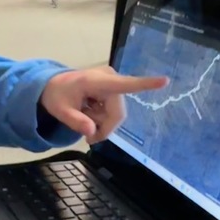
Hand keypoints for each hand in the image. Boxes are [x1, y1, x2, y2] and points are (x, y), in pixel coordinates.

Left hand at [40, 67, 167, 143]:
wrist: (54, 86)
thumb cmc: (57, 95)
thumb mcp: (59, 110)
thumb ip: (74, 121)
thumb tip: (91, 132)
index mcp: (97, 81)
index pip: (124, 84)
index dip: (145, 84)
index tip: (165, 80)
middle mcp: (110, 80)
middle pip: (117, 114)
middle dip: (104, 128)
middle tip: (88, 139)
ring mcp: (114, 85)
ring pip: (117, 116)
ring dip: (102, 123)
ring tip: (85, 117)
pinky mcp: (115, 91)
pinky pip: (114, 113)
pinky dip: (103, 118)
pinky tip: (90, 112)